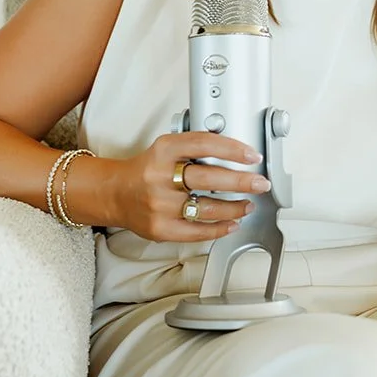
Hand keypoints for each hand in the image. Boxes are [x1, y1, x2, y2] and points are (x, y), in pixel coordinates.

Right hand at [106, 131, 272, 242]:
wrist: (116, 193)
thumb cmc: (147, 170)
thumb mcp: (166, 148)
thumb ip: (195, 147)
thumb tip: (234, 151)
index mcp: (163, 151)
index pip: (203, 144)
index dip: (232, 149)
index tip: (251, 155)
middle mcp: (159, 177)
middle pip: (209, 178)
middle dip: (242, 181)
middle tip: (260, 183)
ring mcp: (159, 205)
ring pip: (207, 208)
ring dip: (235, 207)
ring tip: (248, 204)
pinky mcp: (160, 228)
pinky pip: (197, 231)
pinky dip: (219, 228)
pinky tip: (232, 223)